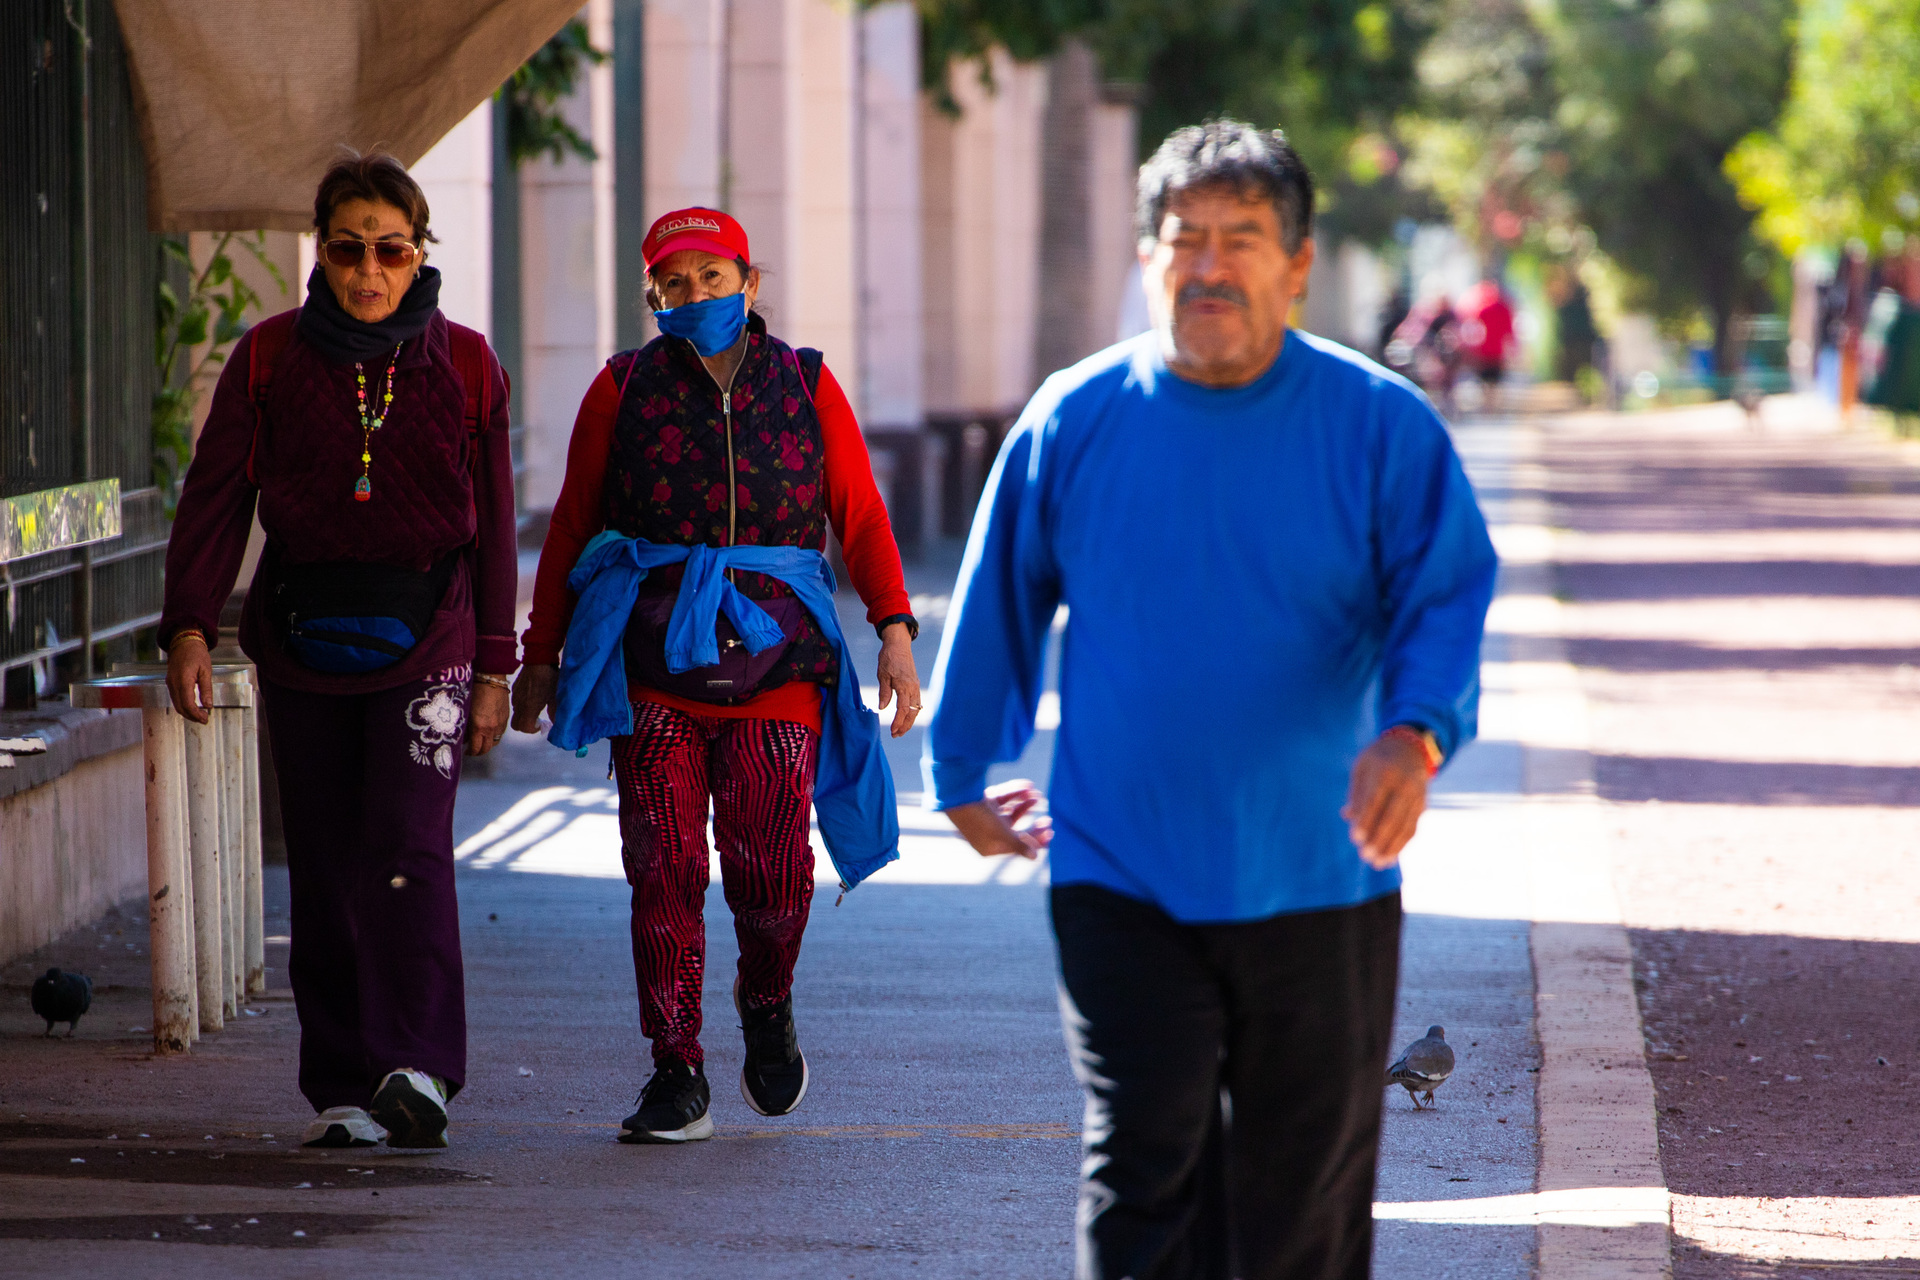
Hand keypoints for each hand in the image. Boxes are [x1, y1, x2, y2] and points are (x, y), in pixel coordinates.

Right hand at [164, 634, 212, 724]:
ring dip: (187, 712)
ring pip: (176, 704)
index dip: (196, 714)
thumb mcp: (206, 670)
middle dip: (192, 716)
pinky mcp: (170, 682)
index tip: (205, 718)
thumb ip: (206, 689)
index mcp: (183, 680)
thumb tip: (208, 705)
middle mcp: (173, 683)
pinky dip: (183, 705)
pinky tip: (193, 707)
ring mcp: (170, 683)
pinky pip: (175, 698)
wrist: (183, 641)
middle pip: (180, 707)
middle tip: (204, 719)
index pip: (188, 704)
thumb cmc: (196, 653)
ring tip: (200, 715)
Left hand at [467, 681, 509, 755]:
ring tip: (481, 741)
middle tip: (473, 750)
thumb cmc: (475, 691)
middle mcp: (491, 728)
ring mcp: (500, 723)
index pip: (476, 748)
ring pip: (495, 742)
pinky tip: (488, 731)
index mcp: (479, 727)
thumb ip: (465, 726)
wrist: (490, 679)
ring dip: (488, 744)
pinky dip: (494, 735)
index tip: (466, 752)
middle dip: (479, 752)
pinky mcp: (506, 718)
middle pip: (487, 749)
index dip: (470, 753)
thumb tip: (463, 736)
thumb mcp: (466, 710)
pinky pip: (500, 733)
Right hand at [511, 663, 557, 733]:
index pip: (524, 728)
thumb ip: (555, 713)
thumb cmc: (549, 677)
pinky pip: (515, 702)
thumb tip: (556, 723)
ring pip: (515, 713)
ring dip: (524, 715)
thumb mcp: (556, 697)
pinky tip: (533, 697)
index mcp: (529, 707)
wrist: (539, 659)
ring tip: (536, 707)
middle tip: (537, 720)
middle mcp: (519, 704)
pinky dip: (522, 705)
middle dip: (526, 726)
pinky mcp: (515, 688)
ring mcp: (515, 696)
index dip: (533, 730)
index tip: (541, 725)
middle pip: (516, 724)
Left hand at [875, 622, 921, 738]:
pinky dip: (912, 712)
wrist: (899, 644)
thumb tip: (882, 708)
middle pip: (912, 712)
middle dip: (905, 726)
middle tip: (896, 735)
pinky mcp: (915, 685)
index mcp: (904, 686)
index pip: (903, 709)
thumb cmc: (888, 658)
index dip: (898, 722)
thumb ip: (884, 692)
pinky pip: (916, 702)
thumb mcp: (882, 675)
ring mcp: (916, 686)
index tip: (892, 731)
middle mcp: (913, 688)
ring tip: (900, 730)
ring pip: (916, 709)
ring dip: (909, 721)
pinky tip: (906, 717)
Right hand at [942, 778, 1052, 859]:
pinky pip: (1004, 799)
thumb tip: (1034, 857)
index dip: (1035, 841)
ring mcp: (986, 817)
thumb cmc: (980, 820)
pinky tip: (1028, 787)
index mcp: (990, 847)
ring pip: (1011, 812)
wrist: (957, 797)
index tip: (1050, 833)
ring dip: (1025, 805)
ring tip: (1037, 796)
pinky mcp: (984, 802)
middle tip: (1048, 820)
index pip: (1017, 848)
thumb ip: (1019, 845)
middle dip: (1032, 826)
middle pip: (1015, 831)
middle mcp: (988, 833)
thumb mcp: (1002, 834)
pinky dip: (1015, 793)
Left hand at [1342, 732, 1430, 869]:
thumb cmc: (1377, 759)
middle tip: (1365, 856)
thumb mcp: (1362, 767)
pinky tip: (1390, 856)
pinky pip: (1413, 827)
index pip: (1375, 800)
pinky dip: (1402, 844)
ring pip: (1405, 825)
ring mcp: (1417, 795)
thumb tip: (1348, 818)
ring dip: (1392, 847)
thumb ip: (1356, 793)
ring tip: (1377, 863)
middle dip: (1379, 839)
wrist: (1411, 748)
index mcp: (1385, 772)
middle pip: (1392, 817)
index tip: (1355, 839)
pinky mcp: (1423, 805)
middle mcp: (1405, 784)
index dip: (1366, 821)